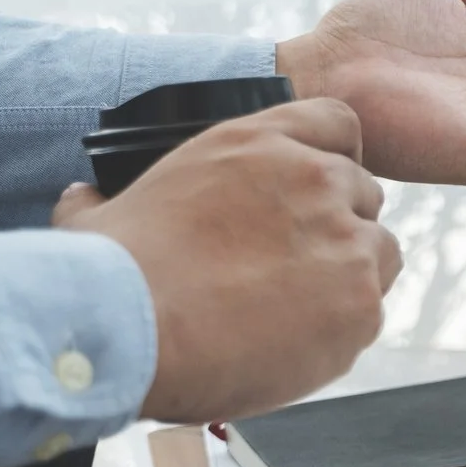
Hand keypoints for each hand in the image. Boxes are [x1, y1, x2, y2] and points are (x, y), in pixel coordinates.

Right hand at [52, 100, 404, 422]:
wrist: (127, 333)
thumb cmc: (109, 276)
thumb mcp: (101, 212)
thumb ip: (106, 197)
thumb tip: (85, 196)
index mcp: (257, 143)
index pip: (336, 122)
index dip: (335, 156)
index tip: (320, 190)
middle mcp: (314, 179)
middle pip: (364, 194)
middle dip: (338, 227)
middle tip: (292, 268)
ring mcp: (346, 240)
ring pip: (380, 252)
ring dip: (350, 276)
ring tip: (293, 310)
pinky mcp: (360, 301)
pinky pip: (371, 311)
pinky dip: (341, 329)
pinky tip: (292, 345)